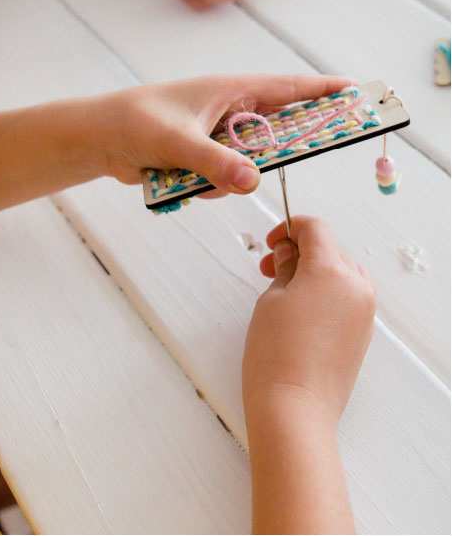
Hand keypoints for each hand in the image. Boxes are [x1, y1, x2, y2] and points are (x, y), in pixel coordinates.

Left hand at [98, 73, 348, 192]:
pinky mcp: (202, 158)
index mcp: (229, 90)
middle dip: (280, 148)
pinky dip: (210, 184)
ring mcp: (216, 136)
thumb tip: (253, 182)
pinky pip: (224, 177)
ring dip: (229, 175)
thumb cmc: (135, 122)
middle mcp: (228, 111)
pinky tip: (180, 181)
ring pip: (248, 163)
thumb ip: (215, 162)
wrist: (99, 139)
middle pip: (276, 129)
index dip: (321, 90)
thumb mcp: (177, 140)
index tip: (354, 92)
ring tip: (190, 172)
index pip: (286, 87)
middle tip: (288, 160)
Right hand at [242, 216, 375, 427]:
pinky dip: (326, 290)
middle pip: (330, 248)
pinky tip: (300, 308)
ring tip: (284, 287)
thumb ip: (285, 268)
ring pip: (342, 271)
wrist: (294, 406)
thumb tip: (290, 253)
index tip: (272, 242)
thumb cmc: (275, 352)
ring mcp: (364, 312)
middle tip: (270, 266)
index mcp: (332, 271)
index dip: (290, 227)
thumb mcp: (271, 299)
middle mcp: (356, 287)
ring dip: (315, 270)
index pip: (315, 229)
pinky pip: (348, 296)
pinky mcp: (363, 333)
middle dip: (299, 251)